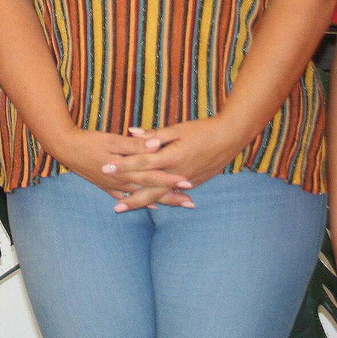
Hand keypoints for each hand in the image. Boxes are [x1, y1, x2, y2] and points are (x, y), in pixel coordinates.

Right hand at [48, 127, 191, 210]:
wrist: (65, 149)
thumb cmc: (89, 141)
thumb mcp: (112, 140)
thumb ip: (134, 145)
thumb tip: (155, 145)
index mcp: (125, 169)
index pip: (153, 175)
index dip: (171, 179)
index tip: (189, 183)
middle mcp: (122, 181)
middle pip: (151, 190)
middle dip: (172, 196)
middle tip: (191, 202)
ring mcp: (114, 186)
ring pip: (142, 196)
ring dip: (161, 200)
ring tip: (178, 204)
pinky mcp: (107, 185)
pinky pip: (127, 197)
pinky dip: (140, 201)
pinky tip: (152, 206)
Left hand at [101, 118, 247, 210]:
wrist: (230, 138)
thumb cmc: (203, 129)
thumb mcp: (177, 128)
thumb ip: (153, 134)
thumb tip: (132, 132)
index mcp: (171, 157)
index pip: (142, 163)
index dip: (123, 166)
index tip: (106, 169)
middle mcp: (177, 173)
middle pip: (150, 189)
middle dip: (131, 198)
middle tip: (114, 208)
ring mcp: (185, 181)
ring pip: (160, 195)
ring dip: (142, 202)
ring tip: (126, 208)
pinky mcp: (193, 183)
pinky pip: (172, 194)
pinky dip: (160, 200)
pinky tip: (150, 206)